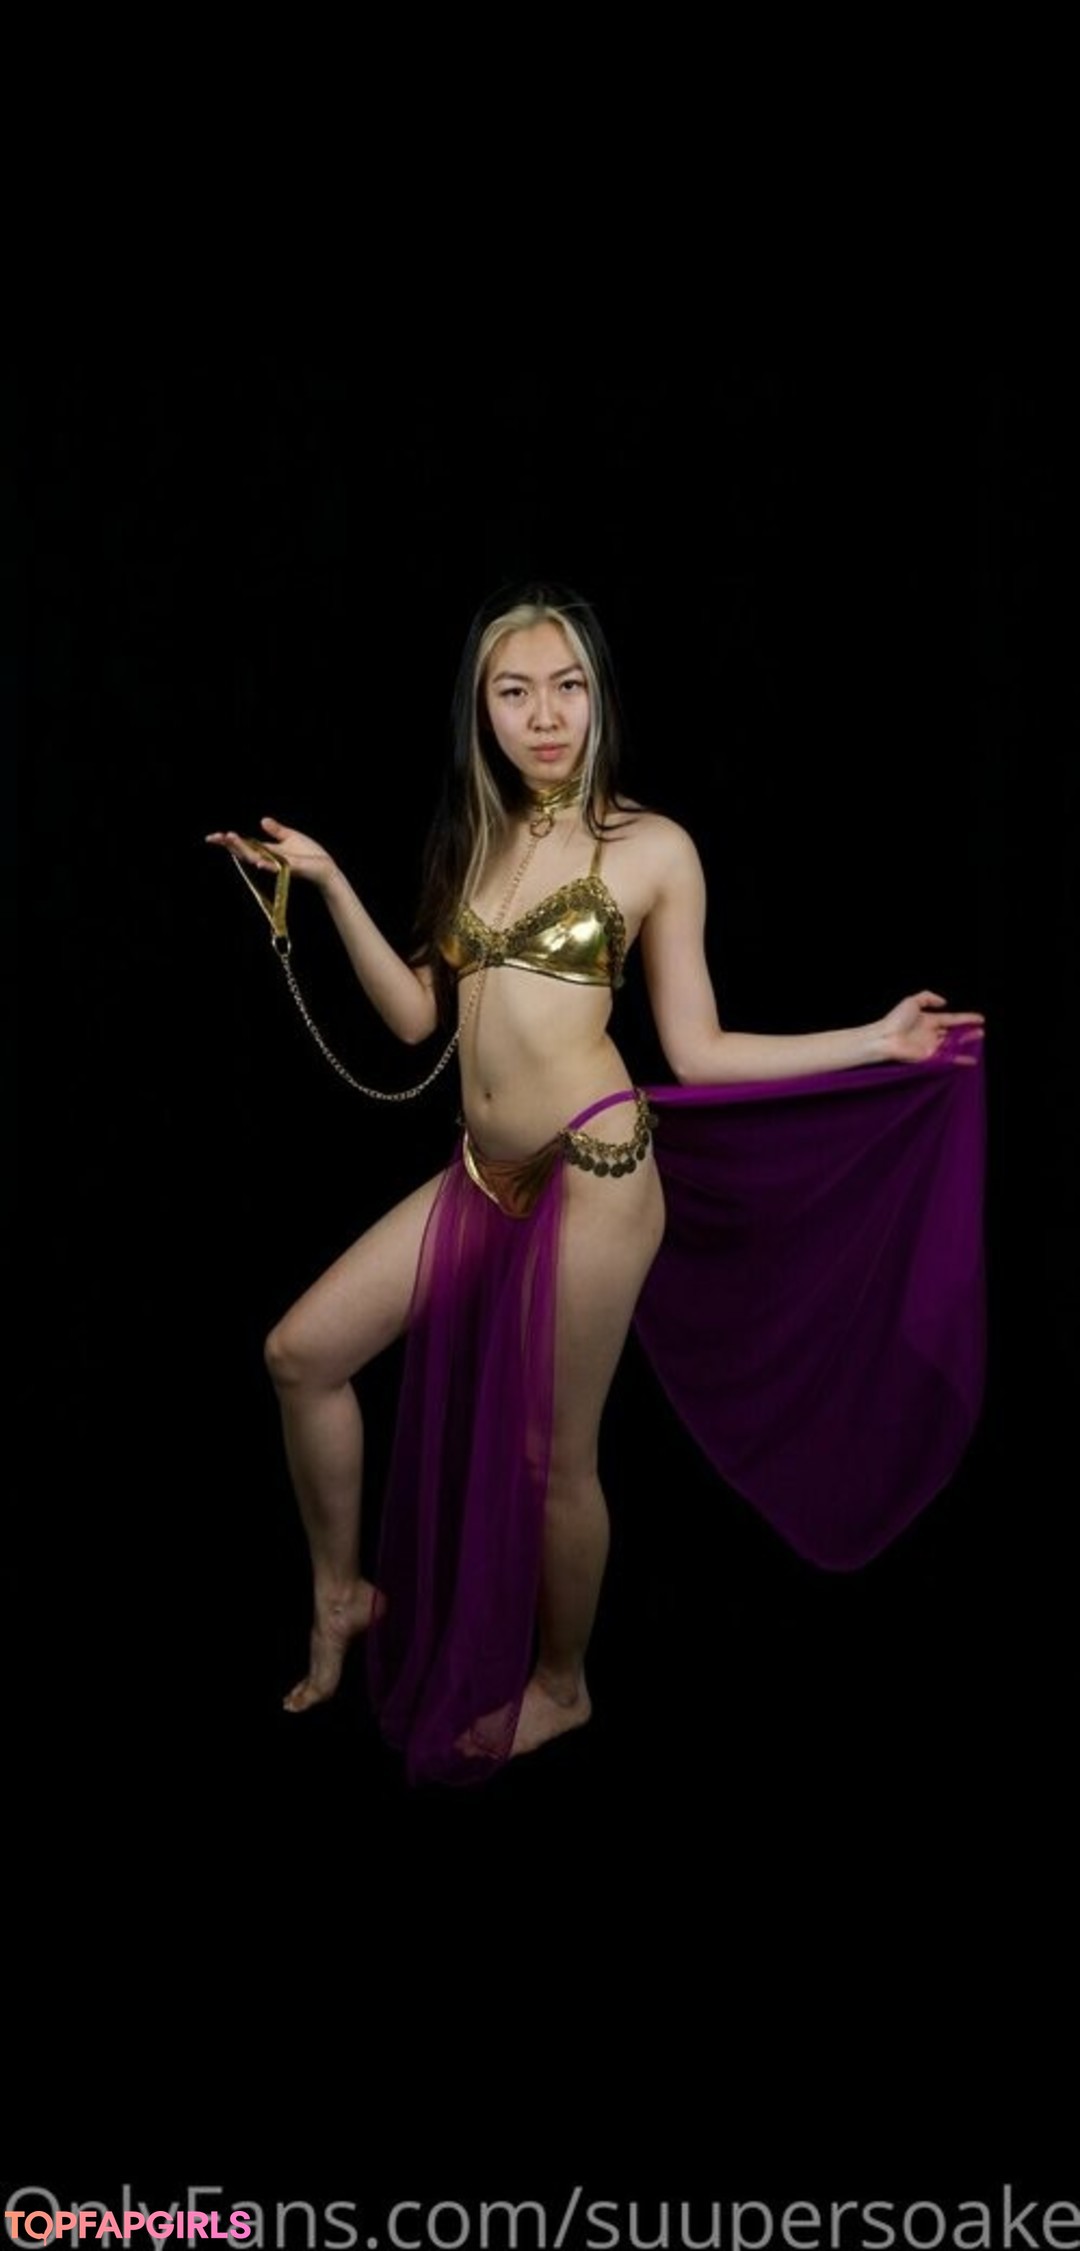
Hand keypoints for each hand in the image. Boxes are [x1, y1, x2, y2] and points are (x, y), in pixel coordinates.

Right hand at [204, 815, 336, 890]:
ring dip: (242, 850)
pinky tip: (257, 862)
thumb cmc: (309, 854)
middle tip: (217, 836)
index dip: (228, 842)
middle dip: (230, 844)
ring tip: (230, 838)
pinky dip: (266, 865)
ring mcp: (277, 865)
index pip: (243, 846)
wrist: (325, 867)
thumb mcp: (290, 837)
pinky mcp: (289, 869)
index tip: (211, 837)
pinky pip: (275, 868)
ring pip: (255, 858)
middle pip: (244, 852)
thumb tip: (261, 820)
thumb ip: (276, 830)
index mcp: (267, 851)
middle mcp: (268, 859)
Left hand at [877, 990, 985, 1065]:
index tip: (980, 1018)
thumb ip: (928, 997)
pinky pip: (948, 1058)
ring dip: (967, 1042)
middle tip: (982, 1032)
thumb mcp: (912, 1001)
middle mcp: (932, 1034)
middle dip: (969, 1032)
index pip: (951, 1019)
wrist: (885, 1037)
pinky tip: (972, 1060)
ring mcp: (931, 1046)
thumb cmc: (895, 1019)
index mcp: (929, 1020)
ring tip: (980, 1038)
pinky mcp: (930, 1057)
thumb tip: (944, 1002)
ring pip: (954, 1045)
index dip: (966, 1018)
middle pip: (955, 1033)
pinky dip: (960, 1060)